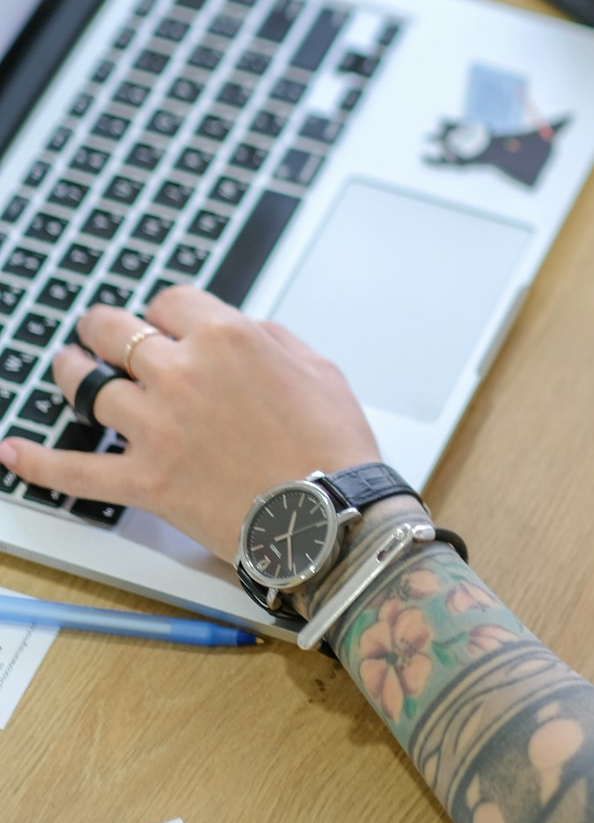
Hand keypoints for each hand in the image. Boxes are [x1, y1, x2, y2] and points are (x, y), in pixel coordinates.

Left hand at [0, 288, 377, 561]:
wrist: (332, 521)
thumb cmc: (333, 448)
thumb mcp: (317, 368)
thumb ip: (269, 339)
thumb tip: (241, 332)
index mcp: (227, 337)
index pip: (169, 301)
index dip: (165, 313)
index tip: (165, 326)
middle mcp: (182, 374)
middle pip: (113, 331)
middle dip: (105, 328)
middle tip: (100, 334)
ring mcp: (156, 428)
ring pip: (86, 386)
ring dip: (72, 373)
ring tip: (67, 369)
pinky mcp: (145, 481)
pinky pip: (75, 470)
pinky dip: (38, 462)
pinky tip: (12, 451)